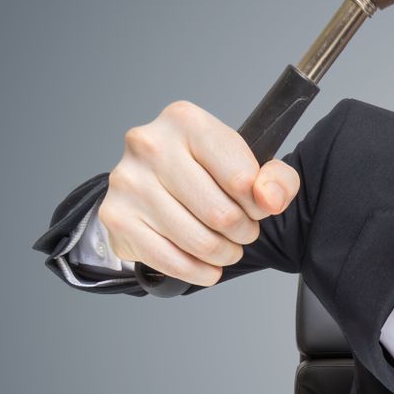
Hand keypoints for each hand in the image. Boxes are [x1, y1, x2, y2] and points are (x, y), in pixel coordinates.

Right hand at [99, 100, 300, 286]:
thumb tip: (270, 199)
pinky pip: (170, 261)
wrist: (151, 185)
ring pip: (199, 242)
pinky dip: (198, 272)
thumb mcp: (249, 165)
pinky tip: (206, 266)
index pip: (243, 181)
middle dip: (243, 233)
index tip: (255, 208)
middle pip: (221, 214)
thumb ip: (277, 179)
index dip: (258, 206)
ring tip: (226, 248)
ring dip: (223, 254)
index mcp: (185, 120)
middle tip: (243, 233)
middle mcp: (149, 145)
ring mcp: (128, 181)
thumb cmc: (204, 172)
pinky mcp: (116, 216)